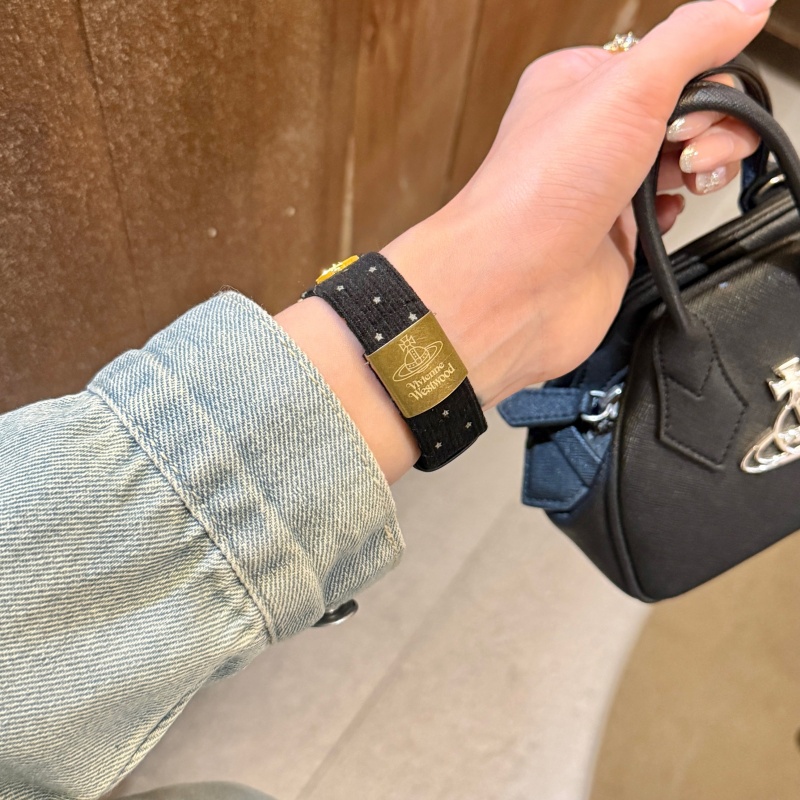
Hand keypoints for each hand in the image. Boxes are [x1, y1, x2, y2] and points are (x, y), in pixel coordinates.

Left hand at [382, 0, 774, 408]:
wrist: (511, 286)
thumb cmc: (537, 193)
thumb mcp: (625, 88)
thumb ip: (692, 40)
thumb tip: (744, 5)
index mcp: (580, 85)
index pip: (667, 59)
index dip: (699, 79)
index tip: (695, 105)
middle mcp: (591, 135)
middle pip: (686, 109)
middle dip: (709, 125)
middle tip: (687, 149)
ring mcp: (605, 187)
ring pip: (684, 161)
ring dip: (703, 166)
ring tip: (685, 179)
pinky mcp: (617, 235)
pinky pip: (670, 213)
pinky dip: (678, 211)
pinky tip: (662, 215)